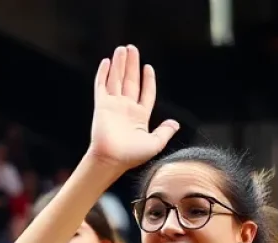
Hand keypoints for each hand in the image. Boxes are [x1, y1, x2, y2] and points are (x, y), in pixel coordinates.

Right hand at [87, 45, 179, 169]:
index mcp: (140, 116)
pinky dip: (103, 74)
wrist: (111, 159)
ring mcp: (113, 105)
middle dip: (132, 65)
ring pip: (117, 79)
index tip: (148, 67)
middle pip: (130, 81)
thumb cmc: (132, 155)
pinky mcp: (101, 105)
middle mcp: (126, 108)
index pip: (145, 93)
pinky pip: (101, 85)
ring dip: (119, 64)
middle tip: (132, 48)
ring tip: (121, 49)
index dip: (148, 81)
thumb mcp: (155, 144)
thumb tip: (176, 124)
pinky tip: (106, 62)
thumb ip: (165, 132)